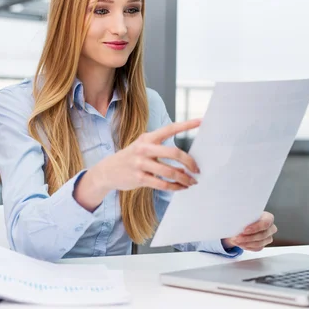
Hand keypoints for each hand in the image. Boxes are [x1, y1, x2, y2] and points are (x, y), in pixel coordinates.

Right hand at [76, 119, 201, 209]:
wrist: (107, 171)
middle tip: (198, 169)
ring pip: (170, 171)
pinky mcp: (139, 178)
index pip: (170, 128)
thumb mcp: (143, 149)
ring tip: (192, 182)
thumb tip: (185, 165)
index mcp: (147, 138)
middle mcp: (144, 148)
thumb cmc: (131, 159)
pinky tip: (180, 188)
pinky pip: (162, 184)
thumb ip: (161, 152)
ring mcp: (140, 163)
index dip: (186, 125)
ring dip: (184, 178)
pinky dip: (174, 187)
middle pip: (174, 152)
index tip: (201, 121)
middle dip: (189, 162)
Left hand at [222, 212, 277, 251]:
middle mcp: (271, 228)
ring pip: (259, 243)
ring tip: (236, 241)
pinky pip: (256, 248)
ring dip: (246, 243)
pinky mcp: (263, 245)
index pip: (266, 223)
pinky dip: (247, 246)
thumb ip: (244, 216)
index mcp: (268, 218)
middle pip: (262, 235)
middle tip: (237, 237)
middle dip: (248, 237)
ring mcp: (268, 238)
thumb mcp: (245, 213)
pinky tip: (239, 243)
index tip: (244, 230)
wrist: (245, 223)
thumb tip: (236, 219)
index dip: (255, 228)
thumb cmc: (246, 216)